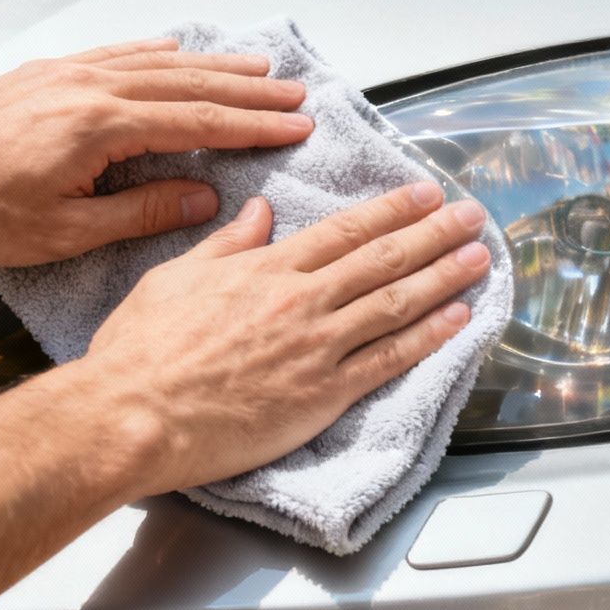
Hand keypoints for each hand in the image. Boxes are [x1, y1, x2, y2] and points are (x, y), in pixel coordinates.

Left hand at [0, 37, 314, 265]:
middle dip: (249, 90)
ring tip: (259, 68)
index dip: (252, 126)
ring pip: (159, 63)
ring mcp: (68, 73)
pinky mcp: (47, 73)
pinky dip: (157, 51)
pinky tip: (177, 49)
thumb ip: (140, 211)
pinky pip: (117, 53)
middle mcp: (90, 87)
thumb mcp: (62, 232)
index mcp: (99, 126)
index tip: (295, 126)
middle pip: (189, 84)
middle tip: (296, 94)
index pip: (197, 122)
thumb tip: (202, 197)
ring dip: (214, 66)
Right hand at [58, 183, 491, 496]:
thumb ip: (226, 244)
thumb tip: (258, 212)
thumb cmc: (140, 352)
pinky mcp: (322, 394)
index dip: (392, 209)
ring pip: (396, 302)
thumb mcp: (176, 277)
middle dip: (435, 232)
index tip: (425, 193)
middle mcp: (300, 300)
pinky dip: (429, 336)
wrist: (130, 416)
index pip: (345, 230)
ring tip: (480, 257)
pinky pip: (388, 359)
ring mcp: (316, 347)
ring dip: (445, 276)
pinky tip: (458, 318)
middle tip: (472, 215)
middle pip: (383, 258)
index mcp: (265, 269)